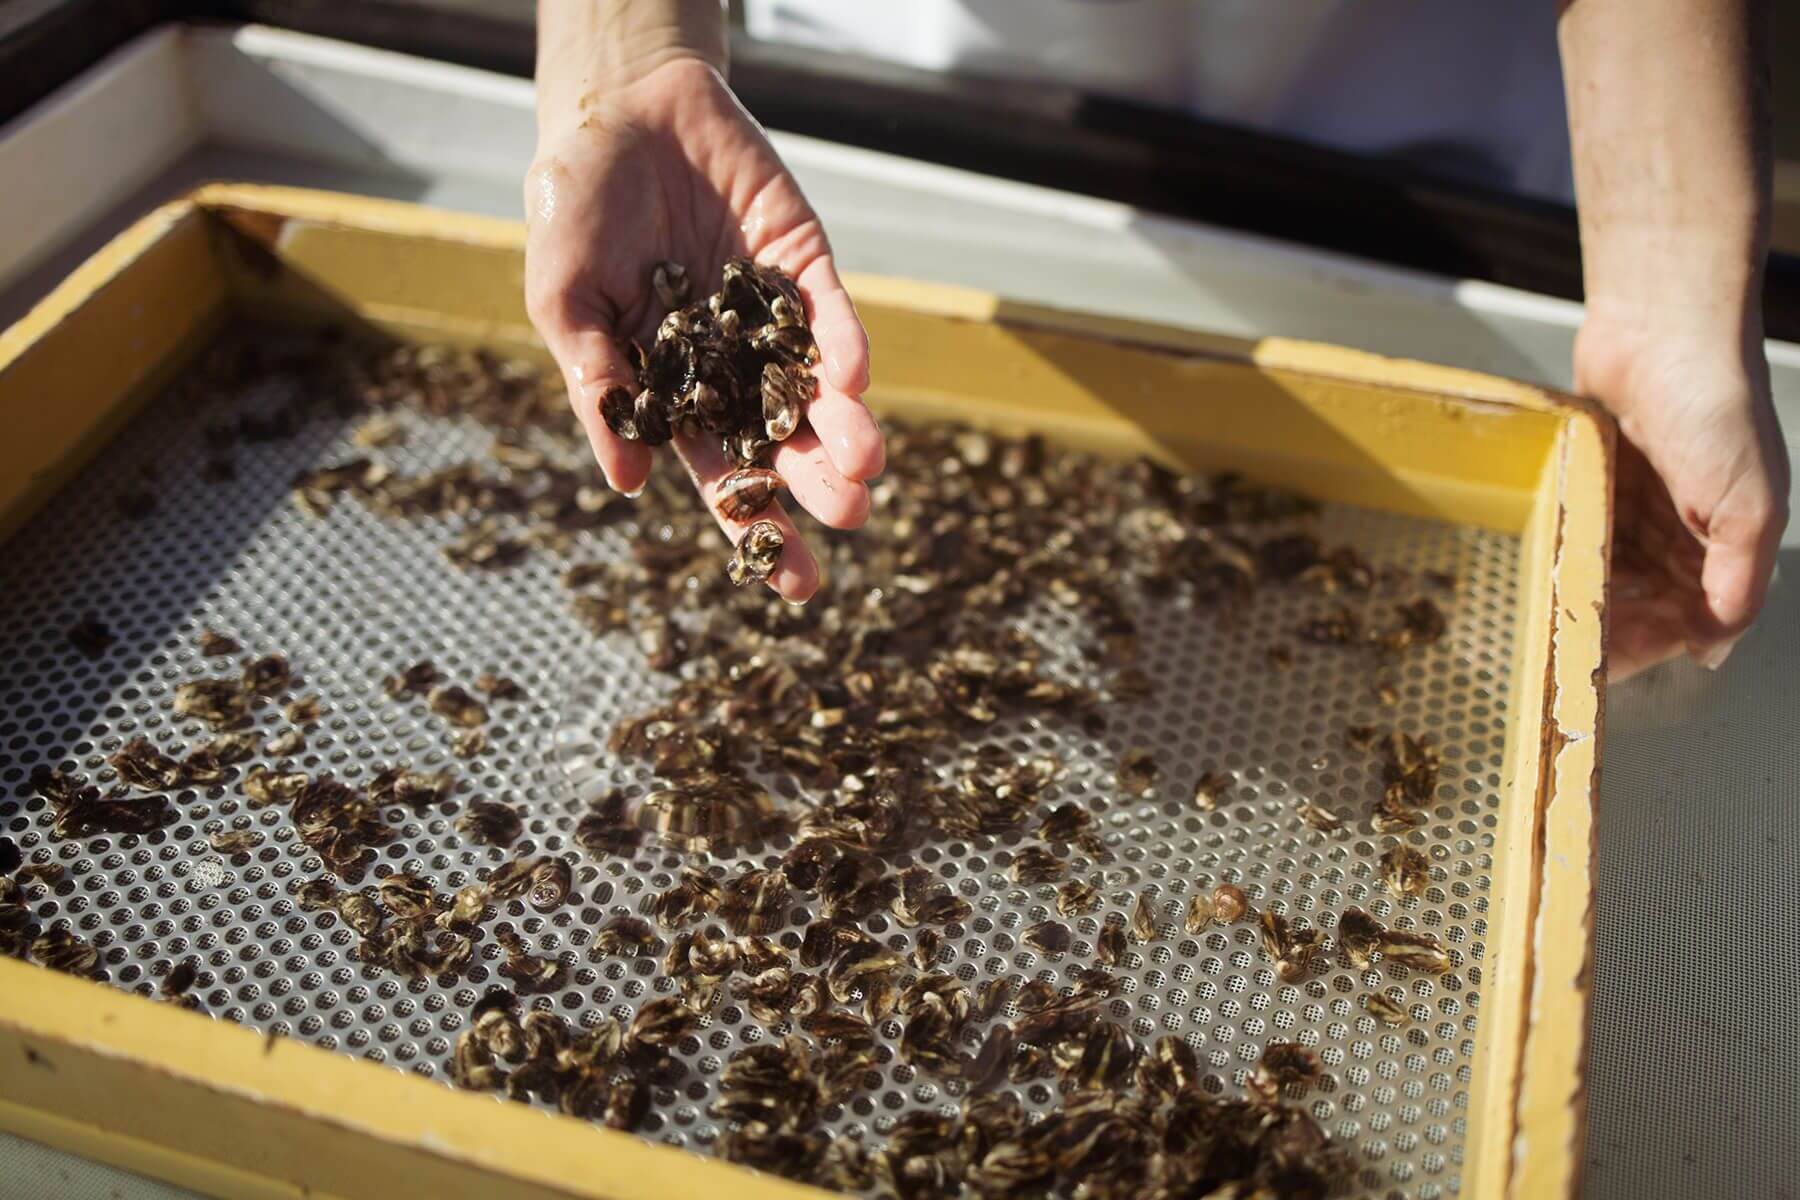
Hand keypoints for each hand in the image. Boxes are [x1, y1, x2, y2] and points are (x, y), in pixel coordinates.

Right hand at [523, 57, 880, 602]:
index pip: (722, 476)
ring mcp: (774, 319)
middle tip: (849, 516)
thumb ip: (596, 384)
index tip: (795, 583)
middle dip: (819, 484)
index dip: (757, 528)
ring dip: (846, 427)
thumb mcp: (562, 298)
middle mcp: (734, 368)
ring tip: (865, 464)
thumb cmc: (574, 211)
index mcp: (676, 394)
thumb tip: (629, 484)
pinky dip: (841, 344)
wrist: (618, 112)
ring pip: (821, 390)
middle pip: (785, 445)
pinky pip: (829, 314)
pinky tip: (852, 377)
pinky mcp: (804, 265)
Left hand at [1573, 313, 1788, 678]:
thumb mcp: (1749, 508)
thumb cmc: (1716, 408)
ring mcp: (1638, 504)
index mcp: (1728, 544)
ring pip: (1604, 570)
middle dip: (1603, 626)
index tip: (1597, 673)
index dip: (1644, 648)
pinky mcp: (1598, 476)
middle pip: (1639, 601)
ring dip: (1579, 594)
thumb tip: (1714, 648)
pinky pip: (1579, 527)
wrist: (1662, 329)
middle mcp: (1683, 530)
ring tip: (1542, 618)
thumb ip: (1736, 584)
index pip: (1684, 621)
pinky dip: (1564, 551)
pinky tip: (1538, 572)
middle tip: (1557, 651)